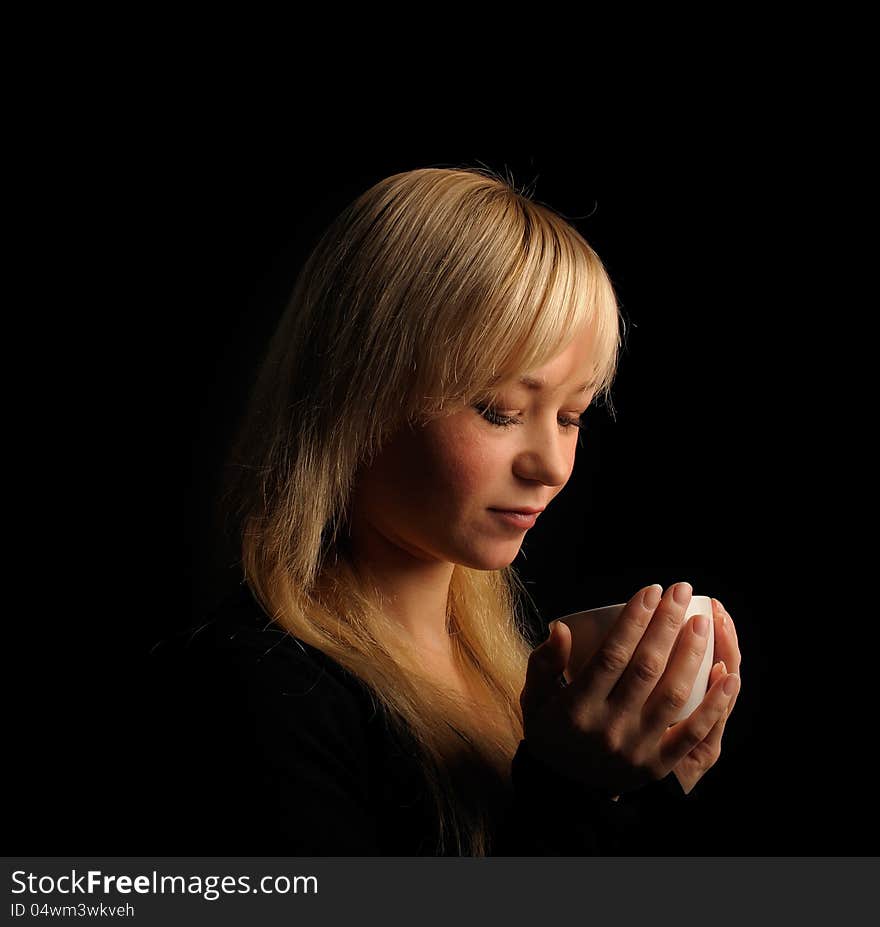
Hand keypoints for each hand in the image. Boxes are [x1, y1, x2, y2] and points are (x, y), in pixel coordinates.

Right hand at [520, 582, 737, 797]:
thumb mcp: (534, 698)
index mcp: (577, 707)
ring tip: (702, 621)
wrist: (563, 792)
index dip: (635, 619)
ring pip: (673, 695)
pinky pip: (694, 733)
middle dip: (667, 623)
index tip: (651, 590)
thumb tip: (563, 628)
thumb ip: (544, 662)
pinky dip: (715, 704)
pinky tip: (729, 674)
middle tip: (681, 591)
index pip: (612, 654)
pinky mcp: (659, 766)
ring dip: (692, 654)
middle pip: (647, 667)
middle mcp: (609, 728)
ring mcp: (637, 749)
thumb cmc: (551, 731)